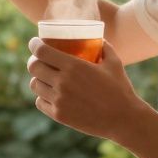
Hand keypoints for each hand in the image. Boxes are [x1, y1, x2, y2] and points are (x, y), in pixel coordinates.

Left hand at [26, 38, 151, 143]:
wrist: (123, 119)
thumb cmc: (120, 89)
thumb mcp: (114, 63)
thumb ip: (105, 47)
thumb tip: (98, 39)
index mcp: (73, 66)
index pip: (41, 51)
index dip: (34, 44)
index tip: (34, 42)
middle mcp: (62, 82)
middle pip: (33, 67)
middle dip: (34, 61)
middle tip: (39, 60)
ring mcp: (59, 100)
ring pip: (34, 85)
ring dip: (37, 79)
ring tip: (43, 77)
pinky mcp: (59, 115)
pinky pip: (40, 102)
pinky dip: (42, 96)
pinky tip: (49, 94)